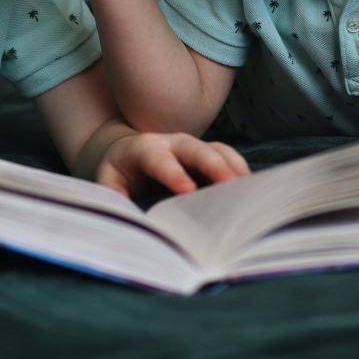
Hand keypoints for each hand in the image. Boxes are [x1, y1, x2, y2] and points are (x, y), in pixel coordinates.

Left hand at [95, 132, 249, 197]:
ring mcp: (192, 146)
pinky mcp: (206, 154)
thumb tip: (126, 216)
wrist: (129, 152)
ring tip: (249, 188)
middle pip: (195, 149)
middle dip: (213, 165)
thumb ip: (114, 197)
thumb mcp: (108, 182)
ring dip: (233, 167)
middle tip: (231, 184)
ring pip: (216, 150)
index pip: (159, 160)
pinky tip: (251, 188)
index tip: (187, 191)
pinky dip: (239, 169)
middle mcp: (171, 143)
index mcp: (143, 149)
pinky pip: (227, 156)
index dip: (173, 174)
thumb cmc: (119, 172)